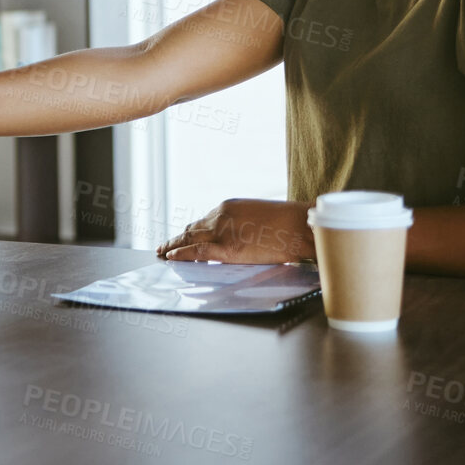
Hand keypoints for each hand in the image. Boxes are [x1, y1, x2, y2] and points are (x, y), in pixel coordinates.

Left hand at [157, 199, 314, 263]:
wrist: (301, 226)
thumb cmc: (289, 223)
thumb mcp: (259, 215)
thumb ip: (243, 224)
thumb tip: (240, 238)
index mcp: (229, 207)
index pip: (203, 221)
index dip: (190, 231)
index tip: (182, 237)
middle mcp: (220, 215)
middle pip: (192, 229)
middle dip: (176, 238)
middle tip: (163, 247)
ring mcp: (222, 231)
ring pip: (189, 239)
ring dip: (173, 247)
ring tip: (163, 254)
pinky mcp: (227, 248)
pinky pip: (196, 252)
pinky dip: (181, 254)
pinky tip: (171, 257)